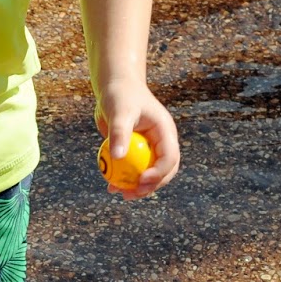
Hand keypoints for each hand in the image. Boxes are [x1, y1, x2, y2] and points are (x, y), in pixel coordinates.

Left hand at [96, 84, 179, 200]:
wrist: (115, 87)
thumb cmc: (119, 95)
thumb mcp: (119, 112)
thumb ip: (119, 132)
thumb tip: (116, 157)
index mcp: (165, 131)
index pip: (170, 157)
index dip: (158, 173)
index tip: (140, 181)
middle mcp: (161, 141)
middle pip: (164, 170)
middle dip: (150, 186)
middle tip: (131, 194)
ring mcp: (150, 147)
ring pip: (149, 173)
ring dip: (136, 186)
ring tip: (119, 193)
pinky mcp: (137, 150)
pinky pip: (133, 169)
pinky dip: (123, 178)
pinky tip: (110, 186)